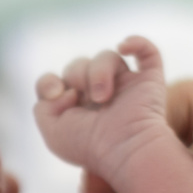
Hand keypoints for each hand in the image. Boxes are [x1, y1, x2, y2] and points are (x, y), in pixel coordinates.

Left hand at [33, 36, 168, 177]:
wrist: (125, 150)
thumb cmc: (89, 145)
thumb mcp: (52, 131)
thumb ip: (43, 106)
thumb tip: (67, 89)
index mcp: (76, 107)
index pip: (55, 81)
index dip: (48, 82)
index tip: (55, 94)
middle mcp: (99, 94)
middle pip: (77, 65)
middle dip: (76, 75)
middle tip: (86, 98)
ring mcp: (125, 85)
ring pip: (106, 56)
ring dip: (99, 72)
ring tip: (102, 97)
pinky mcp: (148, 80)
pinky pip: (147, 51)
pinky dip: (137, 42)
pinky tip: (124, 45)